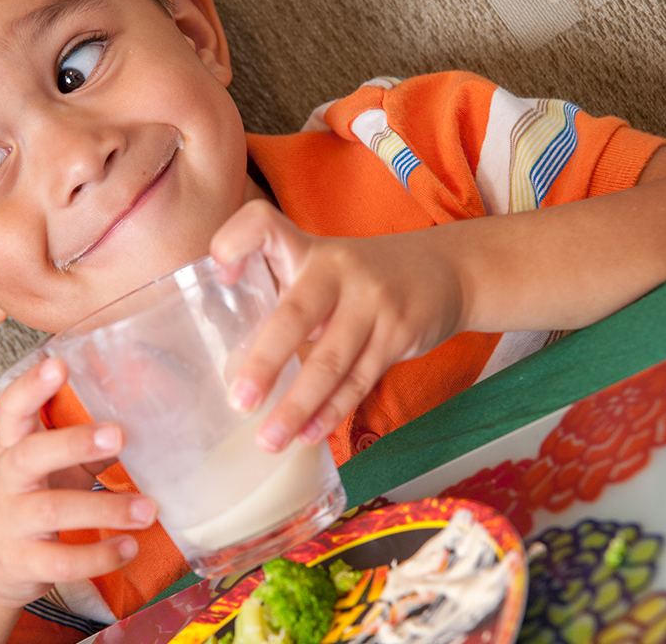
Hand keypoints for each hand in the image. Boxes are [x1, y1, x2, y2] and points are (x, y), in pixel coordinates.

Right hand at [0, 356, 156, 608]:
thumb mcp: (51, 463)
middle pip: (31, 454)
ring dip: (105, 508)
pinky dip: (98, 556)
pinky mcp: (23, 561)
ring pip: (53, 511)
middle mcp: (8, 478)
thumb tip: (144, 413)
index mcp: (15, 444)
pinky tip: (128, 547)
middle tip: (117, 434)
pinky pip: (61, 561)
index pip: (15, 407)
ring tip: (147, 509)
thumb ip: (87, 440)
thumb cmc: (30, 497)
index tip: (58, 364)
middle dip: (73, 442)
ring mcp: (12, 521)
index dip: (33, 385)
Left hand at [210, 200, 464, 452]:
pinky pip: (359, 380)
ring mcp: (372, 302)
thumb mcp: (321, 266)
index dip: (235, 242)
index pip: (263, 225)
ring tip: (268, 440)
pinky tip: (307, 435)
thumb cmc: (359, 278)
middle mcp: (337, 269)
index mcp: (306, 249)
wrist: (446, 270)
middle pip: (295, 315)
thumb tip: (229, 359)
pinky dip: (331, 411)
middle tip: (239, 402)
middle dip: (265, 362)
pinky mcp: (398, 334)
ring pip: (330, 361)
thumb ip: (280, 295)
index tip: (220, 276)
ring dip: (297, 406)